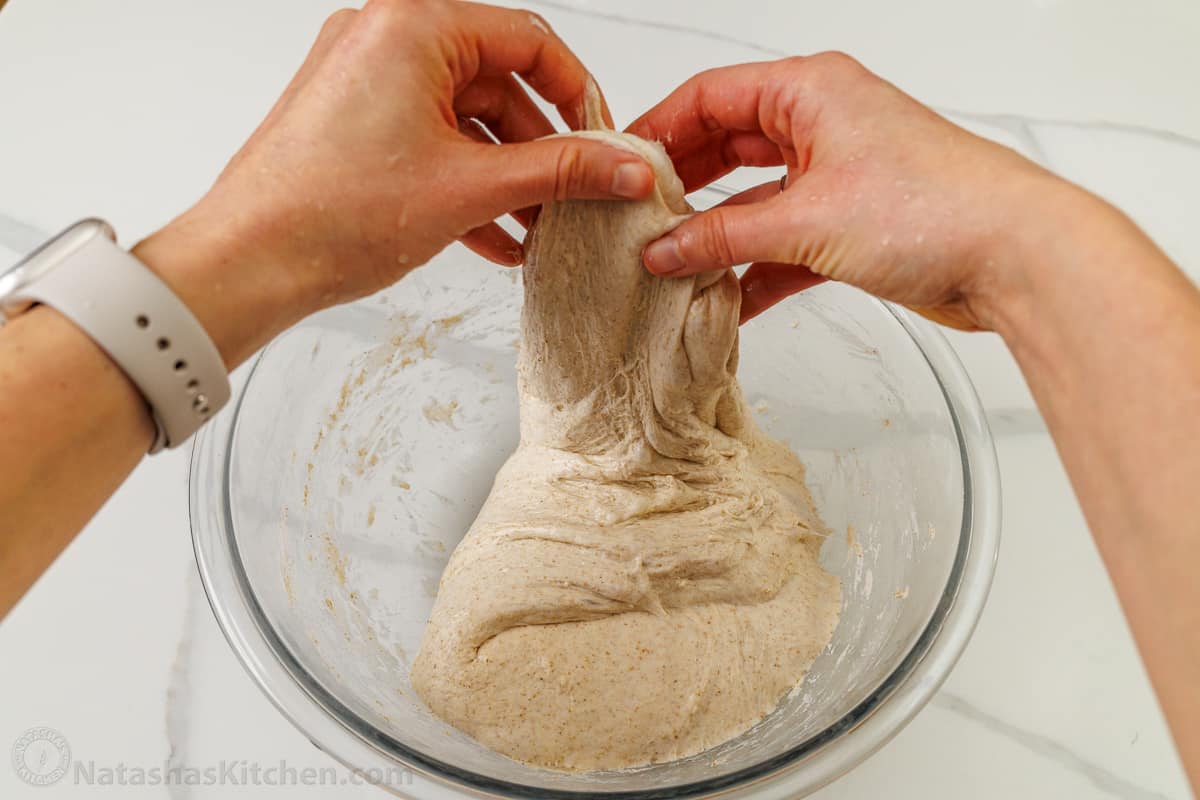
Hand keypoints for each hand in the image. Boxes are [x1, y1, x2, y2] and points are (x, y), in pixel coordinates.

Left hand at [137, 0, 653, 364]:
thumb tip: (623, 166)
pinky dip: (465, 181)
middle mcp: (384, 39)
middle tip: (573, 197)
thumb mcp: (469, 189)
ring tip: (536, 229)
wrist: (246, 263)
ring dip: (506, 176)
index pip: (529, 41)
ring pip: (464, 120)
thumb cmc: (327, 214)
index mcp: (412, 27)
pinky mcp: (352, 121)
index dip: (579, 95)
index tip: (605, 141)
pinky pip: (430, 140)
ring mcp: (364, 80)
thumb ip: (559, 172)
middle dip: (539, 151)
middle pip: (497, 83)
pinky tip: (493, 235)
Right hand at [630, 53, 1070, 327]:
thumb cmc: (938, 207)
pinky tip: (724, 302)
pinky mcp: (852, 226)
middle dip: (682, 188)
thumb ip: (725, 236)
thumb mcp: (807, 219)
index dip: (659, 131)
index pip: (711, 98)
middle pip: (728, 148)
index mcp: (811, 91)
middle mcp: (823, 125)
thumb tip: (666, 249)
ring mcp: (838, 177)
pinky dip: (755, 271)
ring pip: (754, 200)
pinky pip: (784, 243)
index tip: (619, 168)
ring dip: (717, 236)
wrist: (1016, 258)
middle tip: (635, 222)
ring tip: (670, 266)